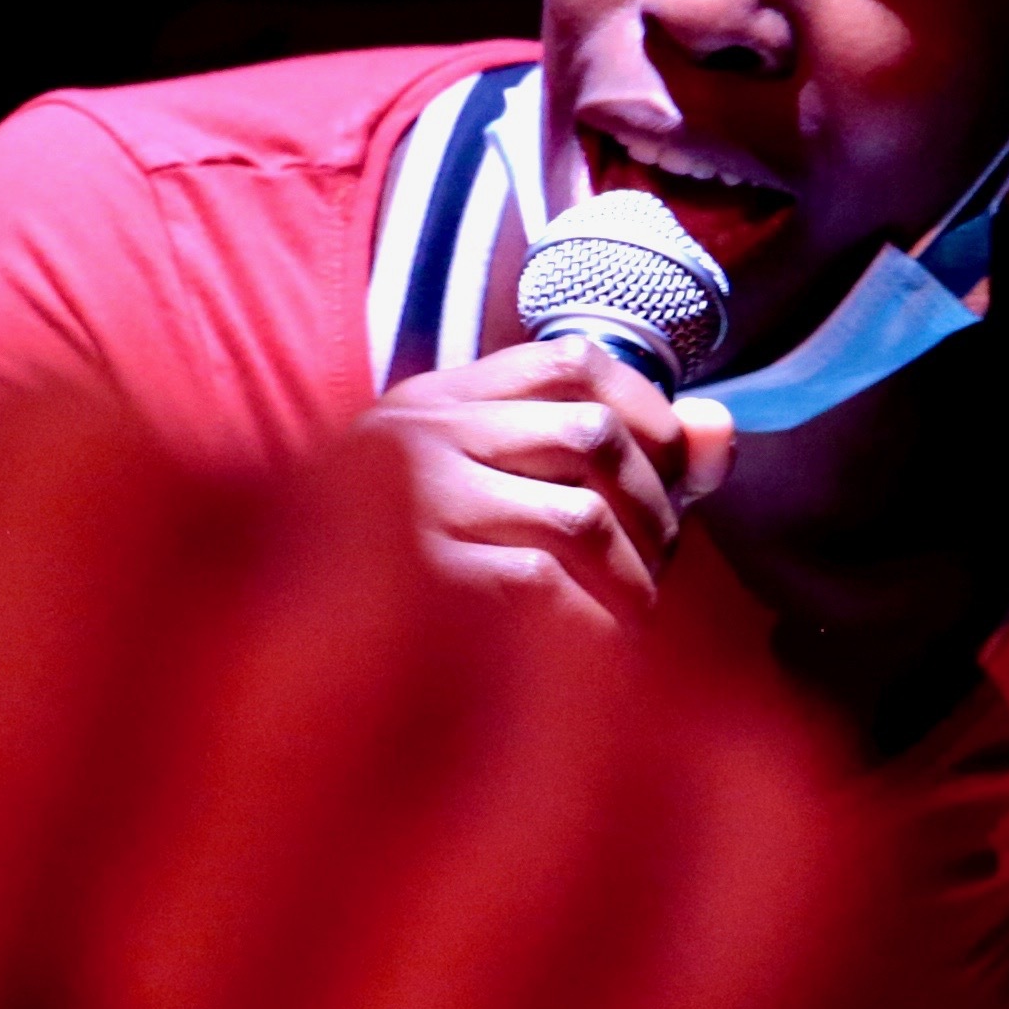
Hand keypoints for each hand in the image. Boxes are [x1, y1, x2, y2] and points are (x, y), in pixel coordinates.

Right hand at [360, 338, 731, 632]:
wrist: (286, 634)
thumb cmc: (403, 573)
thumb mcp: (487, 486)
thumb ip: (606, 451)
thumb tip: (721, 429)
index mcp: (433, 402)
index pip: (571, 361)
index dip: (647, 408)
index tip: (673, 467)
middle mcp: (420, 434)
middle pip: (591, 435)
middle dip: (655, 504)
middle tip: (660, 563)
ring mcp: (417, 504)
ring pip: (580, 517)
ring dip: (635, 575)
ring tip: (639, 616)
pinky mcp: (420, 579)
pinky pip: (541, 585)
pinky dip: (592, 620)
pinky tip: (599, 647)